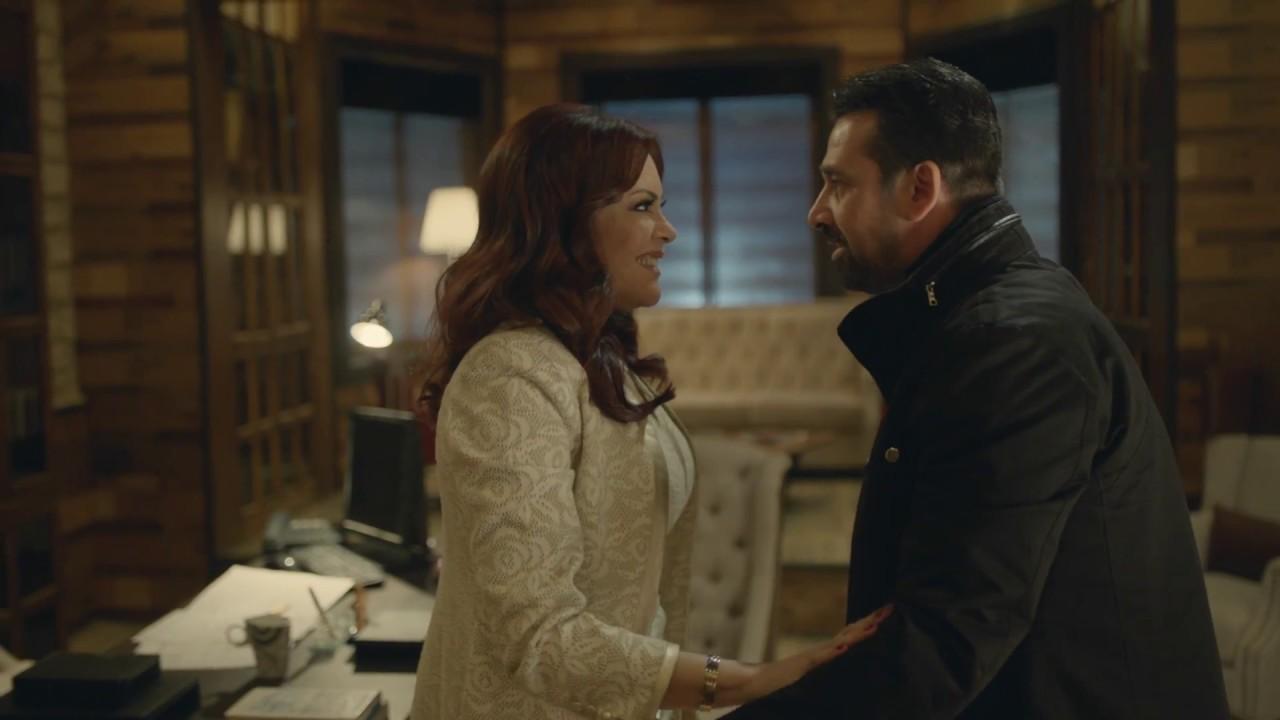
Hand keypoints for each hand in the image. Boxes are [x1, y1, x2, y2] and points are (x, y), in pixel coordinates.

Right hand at [729, 604, 892, 704]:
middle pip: (848, 634)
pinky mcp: (800, 668)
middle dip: (869, 622)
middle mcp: (817, 653)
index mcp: (821, 655)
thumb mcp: (804, 676)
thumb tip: (834, 659)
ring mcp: (809, 659)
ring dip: (856, 634)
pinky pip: (818, 660)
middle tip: (889, 609)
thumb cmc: (776, 684)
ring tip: (875, 624)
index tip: (883, 615)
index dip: (865, 626)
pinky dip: (831, 653)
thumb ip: (817, 668)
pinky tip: (843, 647)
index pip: (848, 637)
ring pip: (838, 644)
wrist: (750, 684)